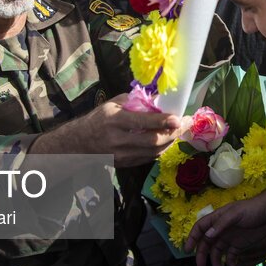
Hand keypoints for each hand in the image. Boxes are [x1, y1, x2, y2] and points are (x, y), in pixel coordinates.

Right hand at [29, 93, 181, 165]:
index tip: (178, 118)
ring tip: (180, 130)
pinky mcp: (124, 164)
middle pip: (152, 141)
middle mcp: (118, 140)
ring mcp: (121, 155)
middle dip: (173, 133)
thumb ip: (136, 102)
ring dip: (170, 141)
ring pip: (153, 152)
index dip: (162, 121)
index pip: (142, 122)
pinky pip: (148, 158)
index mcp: (114, 121)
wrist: (79, 143)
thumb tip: (160, 100)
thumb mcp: (114, 104)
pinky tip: (167, 140)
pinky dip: (161, 149)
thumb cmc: (99, 119)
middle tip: (185, 123)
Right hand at [185, 194, 265, 265]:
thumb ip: (221, 224)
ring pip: (218, 251)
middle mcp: (222, 229)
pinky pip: (231, 256)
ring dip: (215, 261)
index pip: (200, 228)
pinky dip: (230, 262)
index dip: (192, 238)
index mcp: (218, 219)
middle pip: (207, 243)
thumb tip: (207, 236)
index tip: (187, 250)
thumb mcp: (236, 214)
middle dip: (202, 254)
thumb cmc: (253, 209)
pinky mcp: (240, 245)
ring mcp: (230, 237)